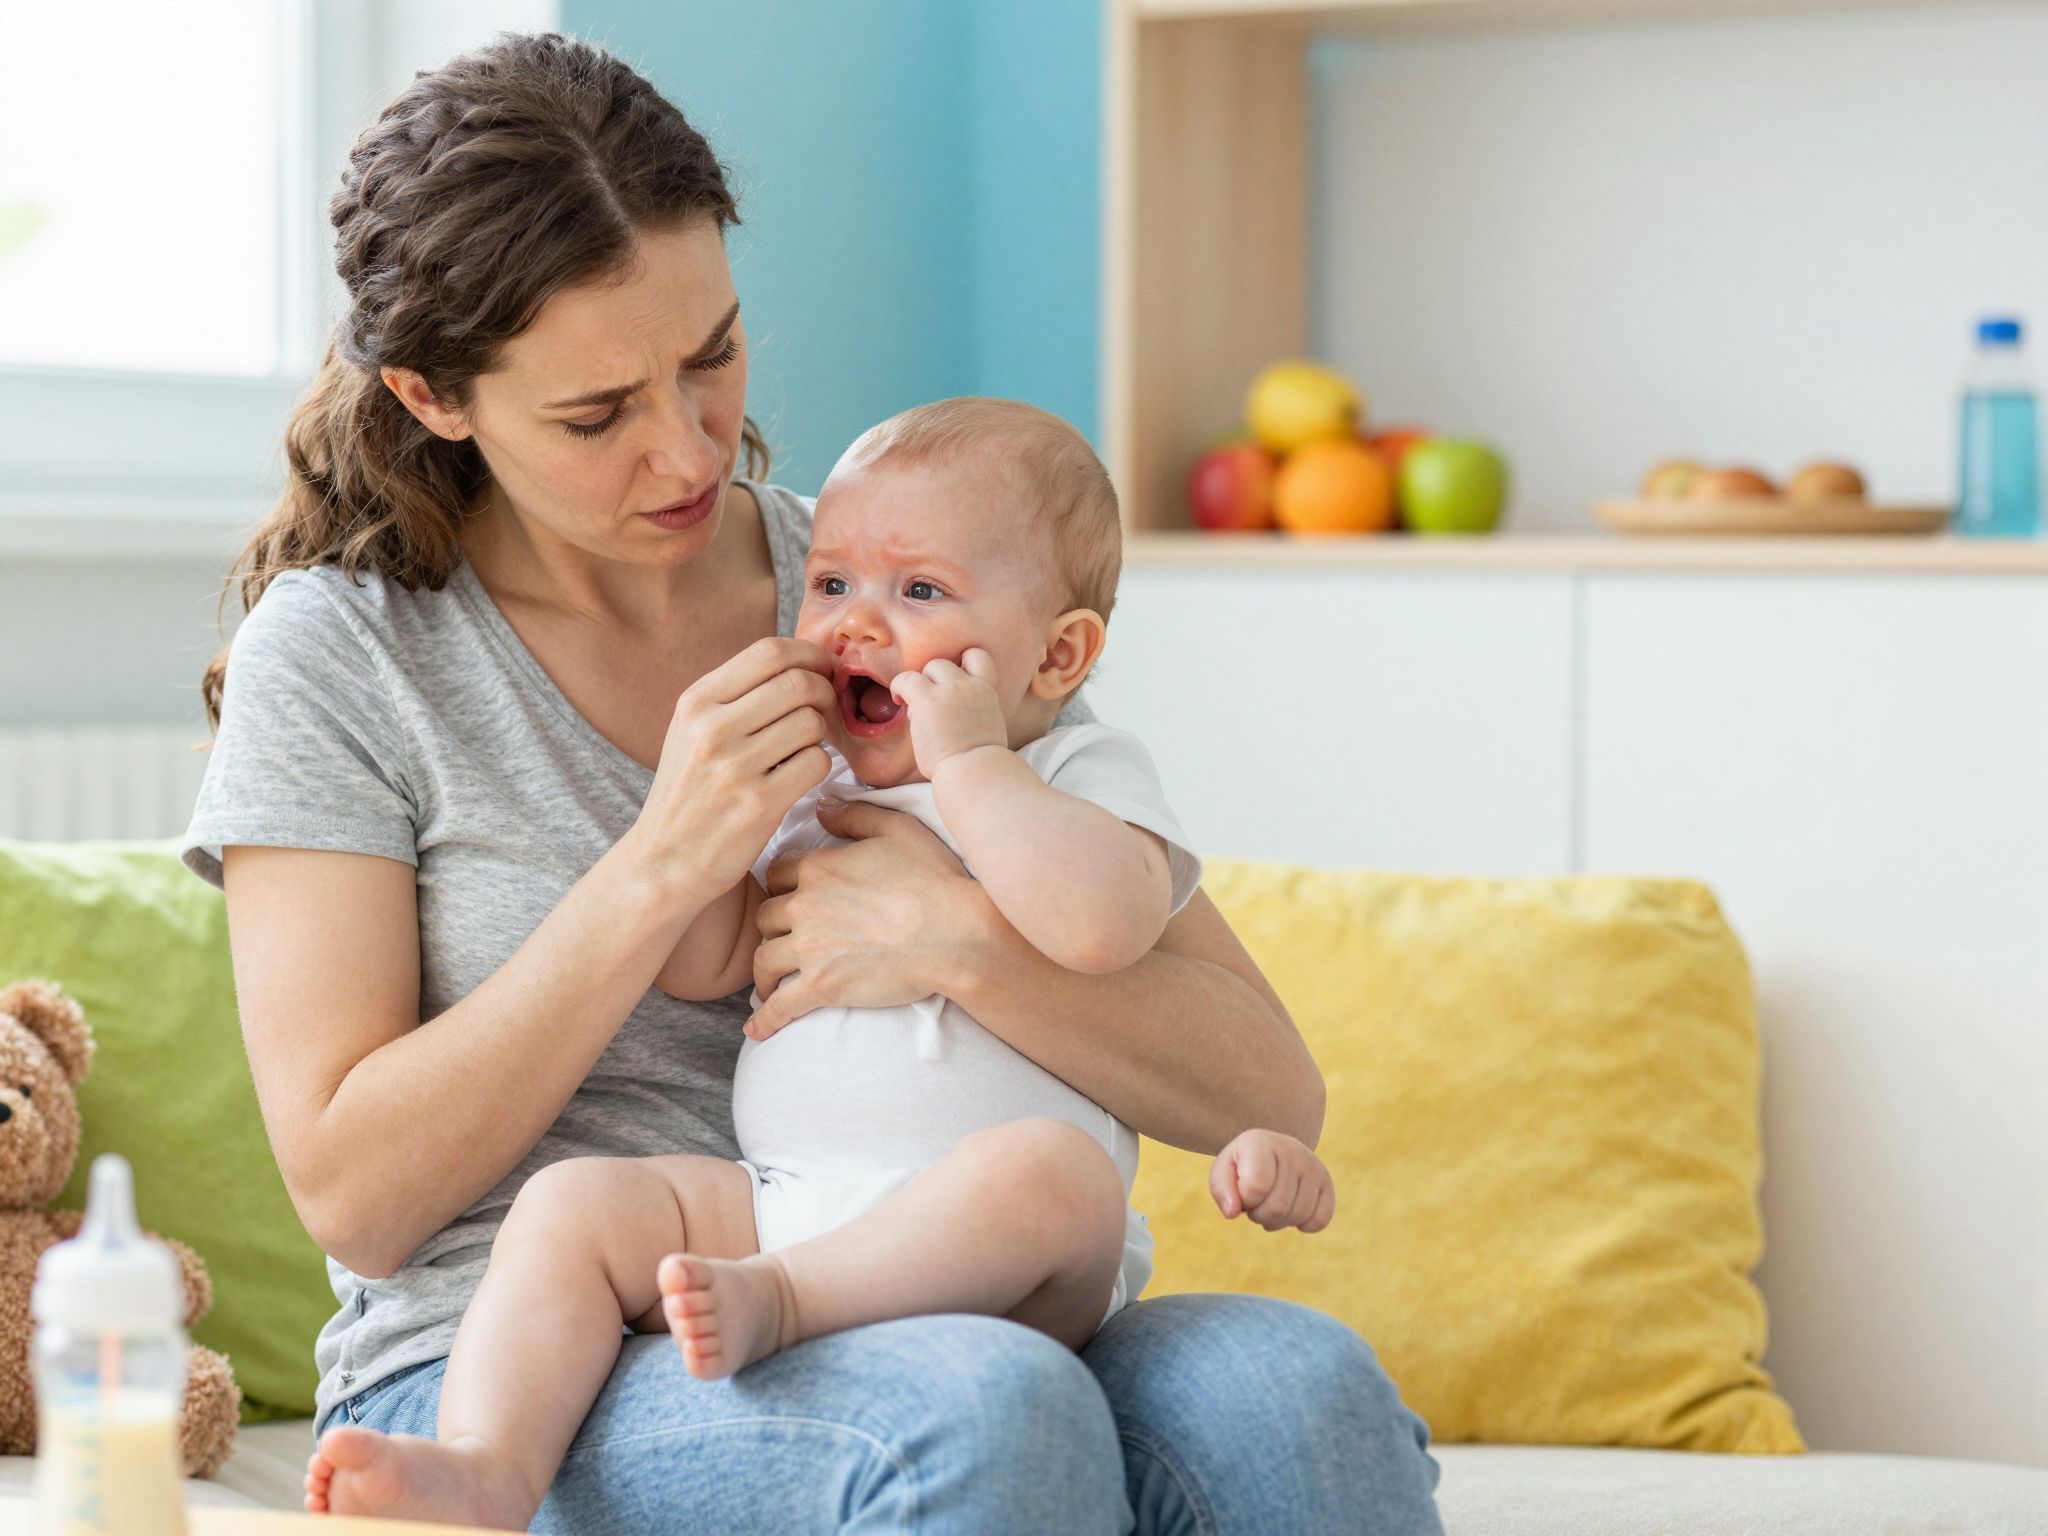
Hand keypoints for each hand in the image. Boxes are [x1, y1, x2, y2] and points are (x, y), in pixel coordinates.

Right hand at [627, 637, 835, 904]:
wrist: (663, 863)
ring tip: (803, 749)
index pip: (769, 651)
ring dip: (821, 734)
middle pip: (798, 683)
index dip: (809, 655)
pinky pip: (816, 763)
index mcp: (696, 702)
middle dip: (824, 692)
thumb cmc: (688, 794)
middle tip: (826, 711)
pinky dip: (818, 767)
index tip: (821, 670)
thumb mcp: (691, 732)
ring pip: (812, 722)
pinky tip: (798, 778)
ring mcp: (735, 766)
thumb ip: (736, 696)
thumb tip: (800, 662)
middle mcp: (712, 728)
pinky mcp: (760, 803)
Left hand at [746, 800, 996, 1038]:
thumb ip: (855, 815)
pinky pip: (779, 1006)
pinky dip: (764, 1019)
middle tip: (781, 940)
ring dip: (765, 972)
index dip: (781, 885)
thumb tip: (822, 805)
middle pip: (765, 918)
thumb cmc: (936, 880)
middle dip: (771, 929)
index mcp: (820, 867)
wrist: (957, 935)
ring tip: (770, 982)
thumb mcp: (899, 830)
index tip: (787, 897)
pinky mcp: (822, 987)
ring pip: (764, 960)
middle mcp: (806, 906)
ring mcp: (810, 948)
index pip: (777, 873)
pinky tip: (757, 1030)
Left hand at [890, 648, 1008, 779]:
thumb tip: (955, 716)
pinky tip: (898, 701)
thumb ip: (975, 712)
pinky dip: (899, 687)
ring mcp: (949, 691)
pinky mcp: (927, 701)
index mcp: (987, 692)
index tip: (952, 681)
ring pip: (929, 667)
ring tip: (912, 703)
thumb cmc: (980, 763)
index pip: (977, 657)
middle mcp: (969, 685)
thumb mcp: (989, 728)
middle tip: (929, 703)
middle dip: (934, 680)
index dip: (962, 663)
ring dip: (919, 683)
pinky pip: (905, 679)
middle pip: (945, 664)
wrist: (975, 771)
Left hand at [1210, 1129, 1334, 1232]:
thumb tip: (1232, 1213)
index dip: (1245, 1201)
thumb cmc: (1243, 1165)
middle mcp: (1293, 1150)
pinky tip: (1291, 1211)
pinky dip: (1303, 1225)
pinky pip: (1320, 1220)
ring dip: (1278, 1222)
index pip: (1256, 1187)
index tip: (1242, 1192)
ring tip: (1271, 1204)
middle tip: (1256, 1202)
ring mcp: (1314, 1167)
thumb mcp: (1224, 1171)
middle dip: (1259, 1215)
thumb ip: (1222, 1190)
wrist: (1271, 1150)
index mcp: (1262, 1142)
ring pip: (1297, 1216)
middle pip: (1277, 1207)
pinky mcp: (1327, 1184)